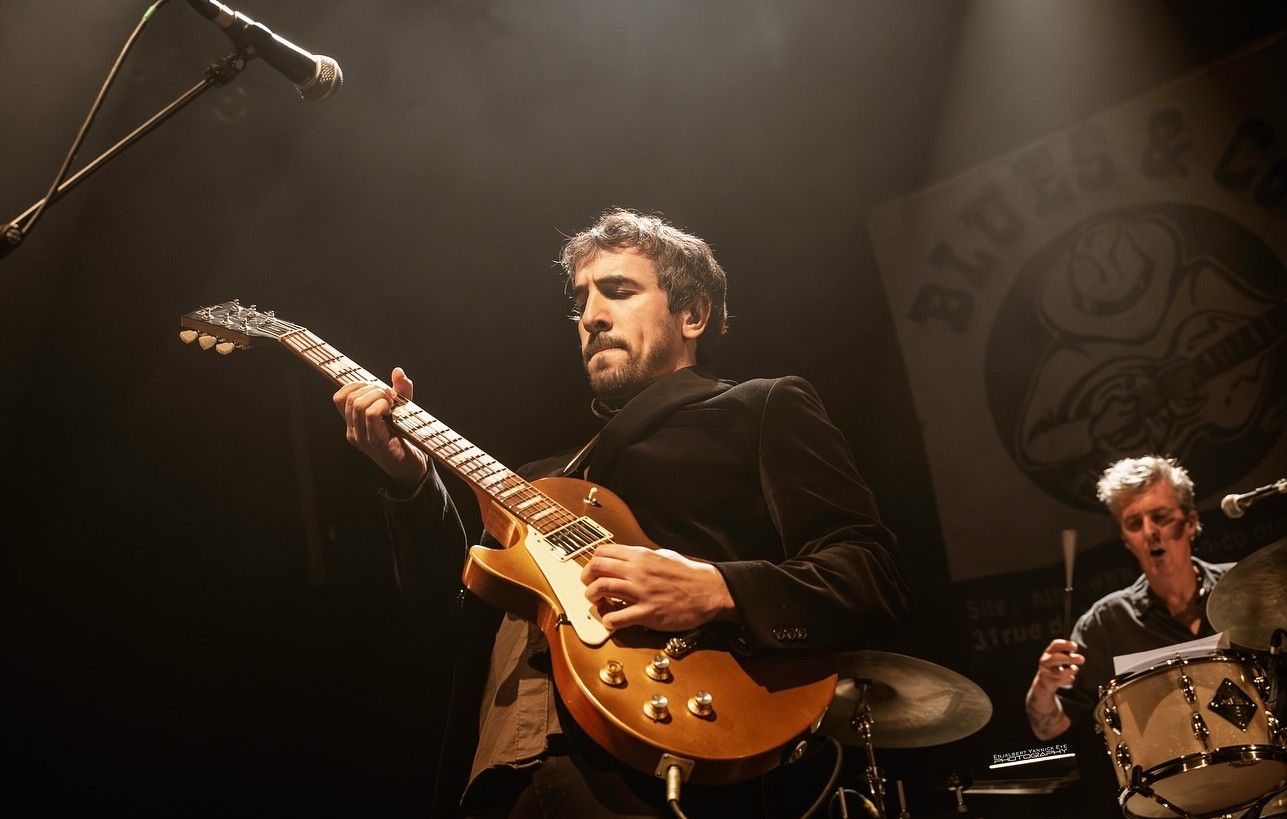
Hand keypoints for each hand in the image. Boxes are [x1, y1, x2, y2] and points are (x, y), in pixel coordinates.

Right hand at [332, 366, 426, 489]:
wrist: (412, 467)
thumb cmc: (405, 437)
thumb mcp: (401, 409)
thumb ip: (400, 391)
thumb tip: (398, 371)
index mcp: (354, 423)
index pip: (339, 396)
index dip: (356, 385)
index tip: (377, 388)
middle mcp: (353, 430)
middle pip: (349, 397)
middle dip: (372, 388)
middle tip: (391, 397)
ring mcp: (361, 437)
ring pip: (358, 404)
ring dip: (379, 396)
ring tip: (392, 404)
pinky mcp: (375, 442)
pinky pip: (371, 414)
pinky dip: (383, 405)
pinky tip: (393, 411)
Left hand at [580, 543, 734, 631]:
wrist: (708, 591)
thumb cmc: (687, 575)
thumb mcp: (662, 556)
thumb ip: (641, 557)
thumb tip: (624, 558)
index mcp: (640, 556)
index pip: (602, 551)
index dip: (592, 562)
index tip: (593, 571)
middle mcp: (637, 571)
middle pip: (596, 567)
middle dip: (587, 578)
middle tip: (590, 587)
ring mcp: (641, 592)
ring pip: (601, 589)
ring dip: (593, 597)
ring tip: (599, 603)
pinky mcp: (647, 613)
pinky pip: (617, 617)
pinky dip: (608, 620)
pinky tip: (612, 620)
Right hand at [1033, 638, 1083, 692]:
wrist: (1044, 681)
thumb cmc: (1057, 665)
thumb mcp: (1061, 656)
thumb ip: (1068, 651)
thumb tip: (1075, 647)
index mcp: (1049, 651)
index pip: (1055, 645)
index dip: (1065, 645)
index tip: (1075, 647)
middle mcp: (1045, 661)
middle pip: (1056, 659)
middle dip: (1070, 659)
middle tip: (1082, 659)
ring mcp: (1046, 672)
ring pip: (1060, 672)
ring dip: (1071, 671)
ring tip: (1074, 669)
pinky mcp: (1048, 683)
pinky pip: (1061, 682)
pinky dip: (1069, 679)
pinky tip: (1070, 677)